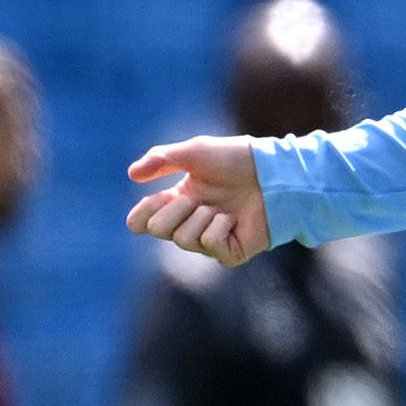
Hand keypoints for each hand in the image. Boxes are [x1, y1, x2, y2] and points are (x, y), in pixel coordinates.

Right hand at [127, 136, 270, 268]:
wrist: (274, 172)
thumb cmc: (237, 160)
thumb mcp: (195, 152)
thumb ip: (161, 159)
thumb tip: (131, 174)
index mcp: (177, 202)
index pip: (140, 222)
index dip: (143, 212)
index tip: (161, 197)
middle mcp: (190, 224)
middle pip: (157, 230)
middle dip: (176, 209)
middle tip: (197, 197)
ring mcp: (209, 241)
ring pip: (183, 239)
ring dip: (201, 216)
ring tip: (221, 207)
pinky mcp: (230, 253)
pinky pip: (209, 244)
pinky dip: (220, 227)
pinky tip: (234, 219)